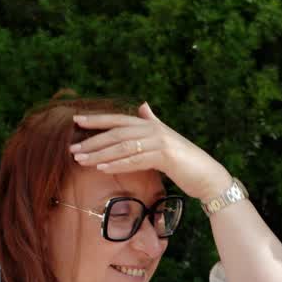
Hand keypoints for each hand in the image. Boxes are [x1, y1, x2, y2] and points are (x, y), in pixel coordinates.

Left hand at [69, 103, 231, 202]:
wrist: (208, 175)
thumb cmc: (185, 160)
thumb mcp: (167, 138)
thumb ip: (153, 121)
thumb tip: (143, 106)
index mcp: (151, 124)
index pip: (118, 120)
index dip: (97, 119)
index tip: (76, 120)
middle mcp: (154, 129)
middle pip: (117, 133)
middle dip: (93, 141)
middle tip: (73, 149)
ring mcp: (160, 142)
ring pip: (123, 147)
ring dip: (100, 154)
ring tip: (82, 160)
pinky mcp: (165, 157)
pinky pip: (135, 160)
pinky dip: (118, 164)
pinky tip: (103, 168)